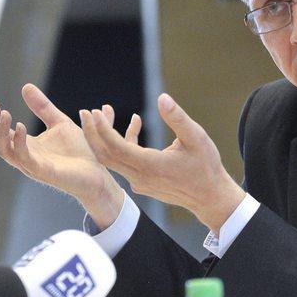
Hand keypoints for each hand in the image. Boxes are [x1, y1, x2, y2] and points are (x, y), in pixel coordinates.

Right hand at [0, 84, 123, 226]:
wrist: (99, 174)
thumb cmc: (79, 151)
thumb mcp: (60, 123)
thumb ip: (43, 107)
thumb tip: (25, 86)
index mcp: (26, 145)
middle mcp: (24, 156)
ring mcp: (32, 165)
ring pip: (3, 150)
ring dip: (0, 131)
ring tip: (4, 112)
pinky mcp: (44, 171)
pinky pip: (23, 158)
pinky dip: (18, 142)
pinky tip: (21, 126)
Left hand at [80, 93, 244, 230]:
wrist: (210, 198)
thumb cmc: (206, 167)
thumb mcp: (196, 138)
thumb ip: (177, 118)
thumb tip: (162, 98)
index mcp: (150, 166)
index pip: (116, 147)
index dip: (102, 129)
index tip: (94, 112)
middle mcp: (140, 177)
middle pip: (106, 155)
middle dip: (93, 133)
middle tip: (86, 112)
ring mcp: (140, 183)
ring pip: (113, 160)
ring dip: (105, 138)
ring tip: (103, 113)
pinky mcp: (143, 184)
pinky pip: (125, 163)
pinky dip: (123, 144)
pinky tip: (135, 124)